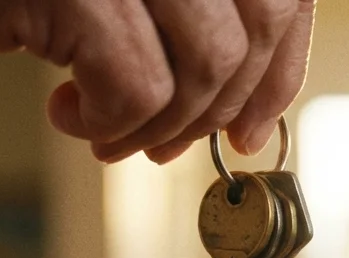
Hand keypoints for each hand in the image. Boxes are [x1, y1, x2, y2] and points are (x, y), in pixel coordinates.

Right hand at [0, 0, 314, 163]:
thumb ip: (182, 22)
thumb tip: (249, 109)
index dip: (282, 66)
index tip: (252, 126)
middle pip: (256, 27)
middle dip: (223, 107)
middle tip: (169, 145)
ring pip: (206, 65)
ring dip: (163, 124)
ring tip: (108, 132)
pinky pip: (136, 87)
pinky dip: (110, 122)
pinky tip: (66, 114)